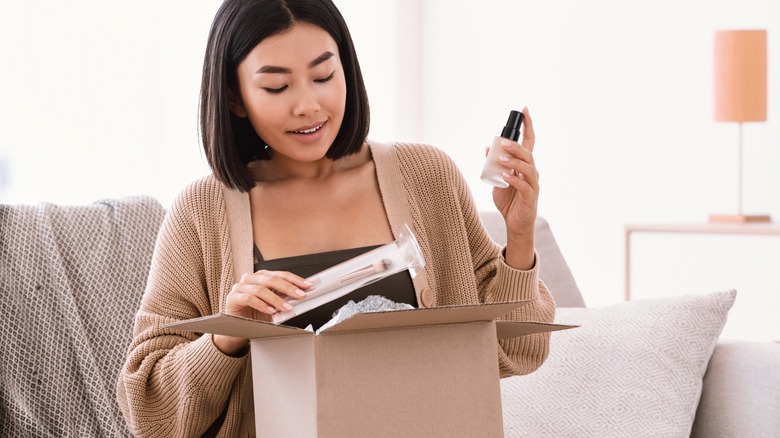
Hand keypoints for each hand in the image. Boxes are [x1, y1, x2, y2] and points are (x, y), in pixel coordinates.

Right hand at [213, 270, 311, 354]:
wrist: (239, 328)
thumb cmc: (256, 315)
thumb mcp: (274, 306)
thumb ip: (285, 300)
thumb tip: (302, 298)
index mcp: (262, 277)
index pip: (281, 274)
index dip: (295, 279)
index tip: (307, 285)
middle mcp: (251, 278)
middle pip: (271, 279)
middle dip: (288, 287)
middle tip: (300, 296)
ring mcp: (240, 287)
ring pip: (261, 289)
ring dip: (276, 299)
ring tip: (286, 307)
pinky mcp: (233, 298)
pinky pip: (249, 298)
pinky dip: (262, 305)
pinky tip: (271, 311)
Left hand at [490, 106, 537, 268]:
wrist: (514, 223)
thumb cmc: (508, 200)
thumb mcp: (496, 180)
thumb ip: (493, 165)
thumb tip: (487, 148)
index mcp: (524, 165)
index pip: (529, 140)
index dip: (528, 125)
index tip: (524, 109)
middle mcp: (531, 171)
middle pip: (528, 153)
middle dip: (516, 145)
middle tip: (502, 142)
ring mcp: (533, 184)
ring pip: (529, 167)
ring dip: (515, 161)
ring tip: (502, 159)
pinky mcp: (531, 196)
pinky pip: (524, 185)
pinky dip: (514, 179)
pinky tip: (504, 176)